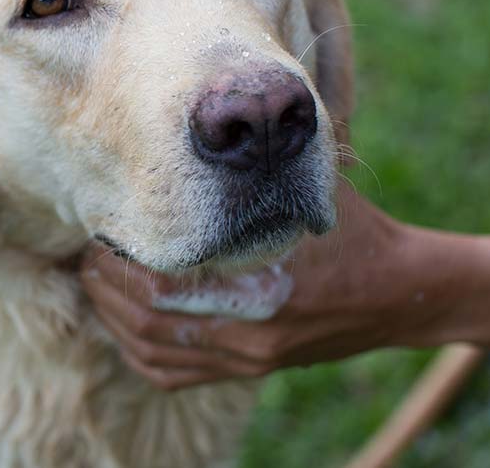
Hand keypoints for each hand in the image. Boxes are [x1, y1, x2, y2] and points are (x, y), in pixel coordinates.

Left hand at [80, 182, 481, 389]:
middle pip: (148, 319)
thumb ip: (266, 161)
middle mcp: (252, 331)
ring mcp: (249, 358)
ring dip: (114, 317)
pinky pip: (173, 375)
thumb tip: (214, 113)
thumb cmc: (356, 232)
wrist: (402, 293)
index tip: (104, 228)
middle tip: (87, 255)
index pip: (163, 284)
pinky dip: (139, 350)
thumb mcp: (316, 186)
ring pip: (153, 349)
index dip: (122, 259)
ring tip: (96, 282)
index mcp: (264, 286)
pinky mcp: (249, 371)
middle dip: (107, 286)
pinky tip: (123, 323)